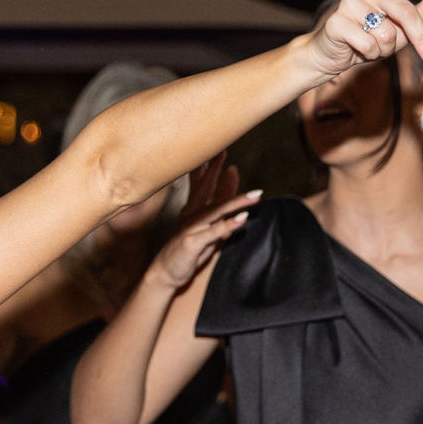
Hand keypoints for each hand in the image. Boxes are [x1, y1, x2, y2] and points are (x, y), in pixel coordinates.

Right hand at [148, 153, 258, 289]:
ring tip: (256, 195)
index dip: (213, 168)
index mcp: (194, 210)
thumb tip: (237, 206)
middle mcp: (192, 215)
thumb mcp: (206, 231)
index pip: (204, 185)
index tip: (221, 150)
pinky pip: (214, 232)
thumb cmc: (188, 252)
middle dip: (216, 170)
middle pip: (206, 189)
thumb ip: (220, 215)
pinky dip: (228, 225)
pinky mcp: (193, 242)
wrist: (165, 273)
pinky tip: (242, 219)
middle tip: (224, 151)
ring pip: (217, 210)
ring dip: (237, 201)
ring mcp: (192, 228)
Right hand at [298, 0, 422, 82]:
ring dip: (383, 47)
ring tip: (369, 43)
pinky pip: (369, 42)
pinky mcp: (337, 20)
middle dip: (418, 38)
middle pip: (405, 10)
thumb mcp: (406, 27)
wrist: (333, 56)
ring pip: (386, 32)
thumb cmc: (371, 39)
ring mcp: (350, 1)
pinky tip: (356, 48)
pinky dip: (368, 53)